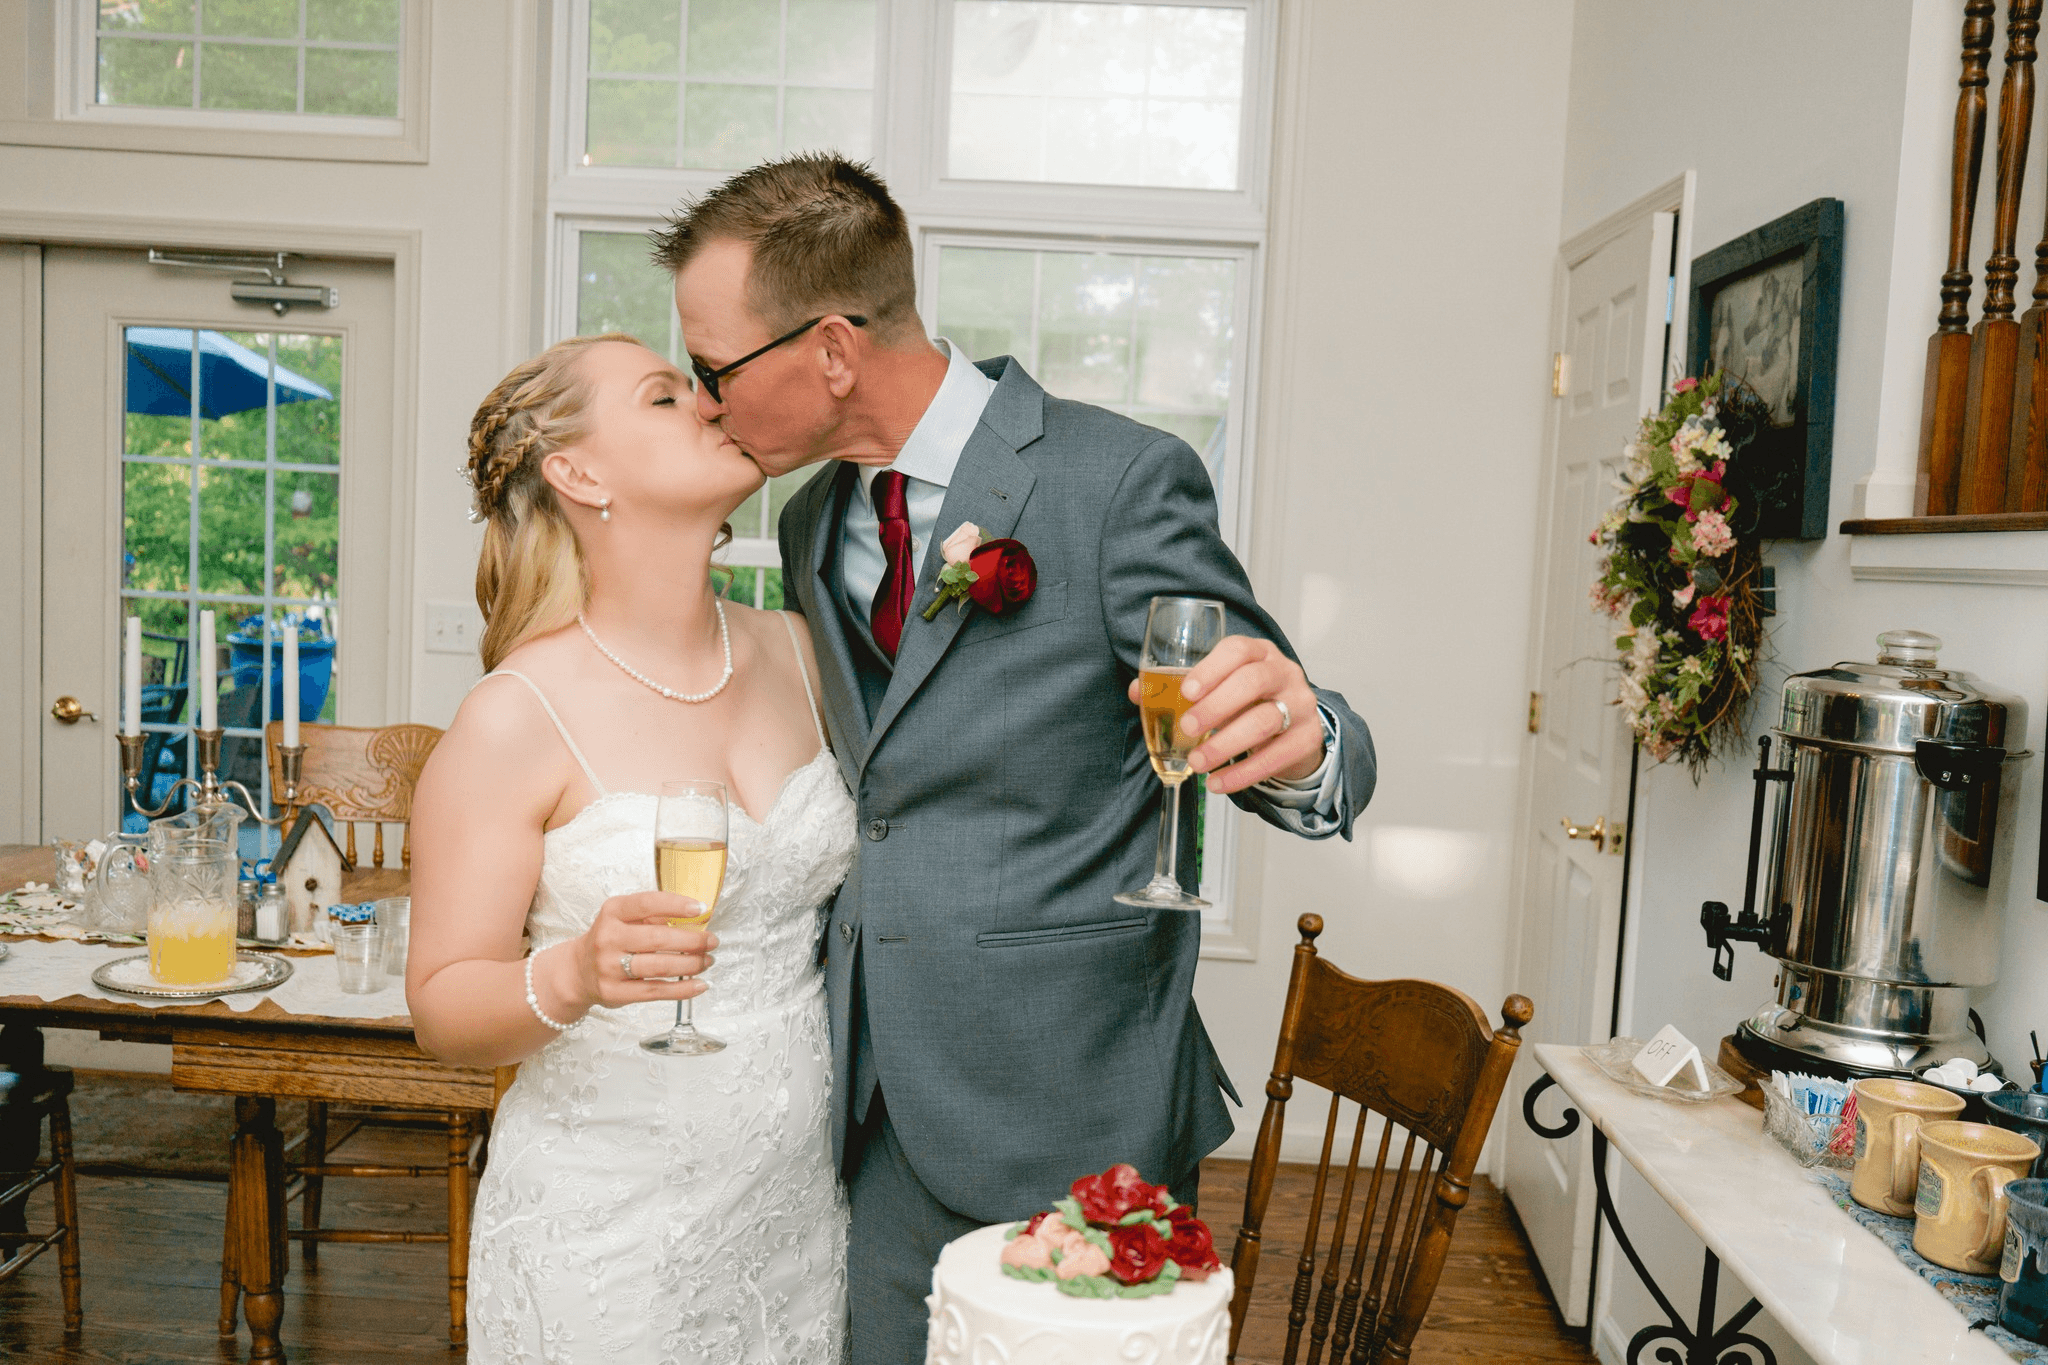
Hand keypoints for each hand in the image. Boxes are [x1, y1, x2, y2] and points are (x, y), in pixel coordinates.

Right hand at [557, 891, 718, 1013]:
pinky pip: (656, 991)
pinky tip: (699, 985)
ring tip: (707, 961)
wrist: (578, 971)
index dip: (677, 905)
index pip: (647, 903)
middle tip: (712, 941)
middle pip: (658, 938)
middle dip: (693, 941)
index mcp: (612, 912)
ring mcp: (609, 967)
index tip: (701, 909)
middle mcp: (608, 938)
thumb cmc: (610, 940)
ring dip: (691, 964)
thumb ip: (653, 916)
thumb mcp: (623, 918)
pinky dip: (683, 989)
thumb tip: (696, 918)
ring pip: (660, 966)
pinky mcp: (615, 992)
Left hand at [1127, 635, 1322, 794]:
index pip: (1238, 650)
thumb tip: (1138, 691)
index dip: (1211, 668)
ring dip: (1226, 744)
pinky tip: (1219, 783)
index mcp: (1259, 653)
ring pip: (1264, 721)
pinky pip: (1276, 757)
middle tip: (1187, 728)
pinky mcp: (1308, 737)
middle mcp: (1283, 673)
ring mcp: (1301, 704)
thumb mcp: (1220, 687)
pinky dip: (1243, 773)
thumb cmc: (1248, 701)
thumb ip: (1181, 687)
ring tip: (1197, 762)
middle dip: (1216, 706)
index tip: (1187, 691)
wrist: (1294, 726)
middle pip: (1253, 682)